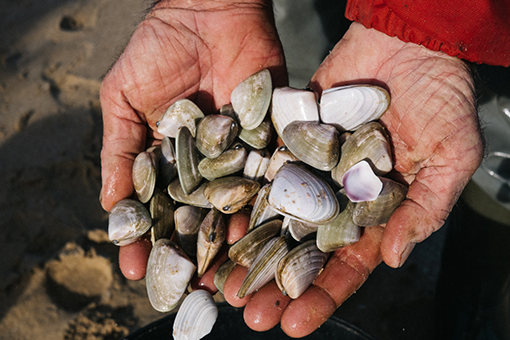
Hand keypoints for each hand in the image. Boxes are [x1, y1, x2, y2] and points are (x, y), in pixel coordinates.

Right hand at [99, 0, 285, 278]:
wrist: (209, 11)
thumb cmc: (157, 50)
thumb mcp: (122, 99)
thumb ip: (118, 151)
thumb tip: (109, 205)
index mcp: (166, 158)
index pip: (154, 207)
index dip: (144, 238)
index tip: (135, 269)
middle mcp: (202, 163)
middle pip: (195, 215)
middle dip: (190, 250)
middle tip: (188, 288)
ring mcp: (236, 154)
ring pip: (231, 204)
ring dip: (226, 240)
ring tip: (224, 274)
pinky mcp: (266, 139)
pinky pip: (264, 177)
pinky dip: (260, 204)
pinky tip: (255, 232)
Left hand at [223, 22, 483, 336]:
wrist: (408, 43)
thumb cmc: (442, 97)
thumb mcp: (451, 154)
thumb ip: (426, 208)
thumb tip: (393, 258)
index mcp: (377, 211)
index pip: (348, 264)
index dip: (324, 295)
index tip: (295, 324)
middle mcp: (338, 197)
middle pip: (304, 250)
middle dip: (278, 284)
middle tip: (249, 314)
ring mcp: (311, 170)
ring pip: (277, 218)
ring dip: (252, 251)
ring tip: (225, 283)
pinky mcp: (289, 142)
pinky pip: (264, 174)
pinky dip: (244, 200)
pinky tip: (222, 225)